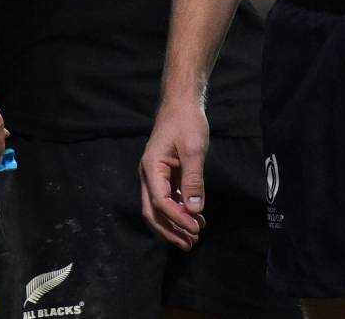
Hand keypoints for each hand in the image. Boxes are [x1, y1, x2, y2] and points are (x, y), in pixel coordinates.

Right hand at [139, 94, 208, 249]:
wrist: (182, 101)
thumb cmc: (187, 121)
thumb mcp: (194, 150)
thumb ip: (193, 180)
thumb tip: (194, 210)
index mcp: (151, 168)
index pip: (160, 202)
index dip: (177, 219)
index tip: (195, 229)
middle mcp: (148, 174)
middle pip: (153, 211)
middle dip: (170, 229)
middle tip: (190, 244)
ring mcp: (155, 174)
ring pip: (160, 207)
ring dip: (175, 223)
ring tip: (194, 237)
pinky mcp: (165, 172)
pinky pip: (168, 197)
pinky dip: (180, 210)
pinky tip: (196, 218)